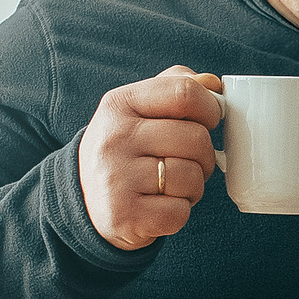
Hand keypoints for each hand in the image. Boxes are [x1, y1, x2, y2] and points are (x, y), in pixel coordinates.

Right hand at [79, 65, 224, 250]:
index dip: (210, 108)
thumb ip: (174, 88)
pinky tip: (159, 206)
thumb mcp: (139, 110)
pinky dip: (180, 212)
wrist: (86, 202)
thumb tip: (213, 83)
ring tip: (169, 185)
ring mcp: (116, 179)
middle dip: (204, 155)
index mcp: (119, 104)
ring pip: (193, 176)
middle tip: (185, 161)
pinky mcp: (125, 216)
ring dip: (193, 186)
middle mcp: (114, 138)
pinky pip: (181, 211)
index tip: (209, 120)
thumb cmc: (128, 150)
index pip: (184, 93)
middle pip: (197, 138)